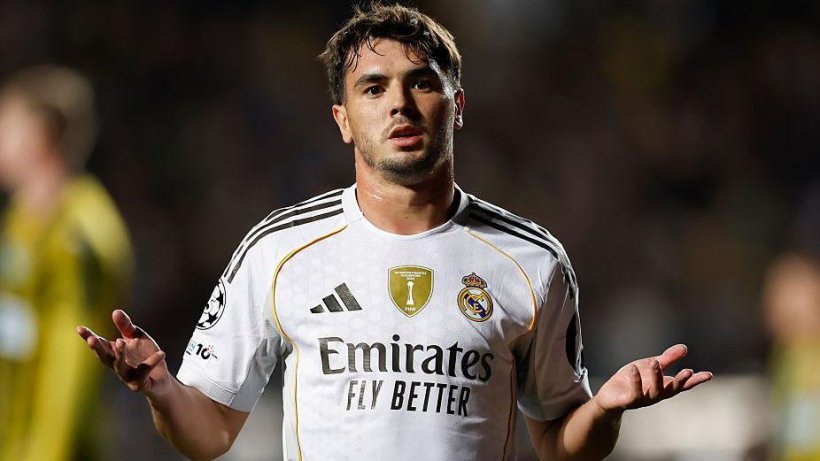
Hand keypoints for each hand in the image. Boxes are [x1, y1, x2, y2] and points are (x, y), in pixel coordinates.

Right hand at [77, 309, 169, 395]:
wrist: (162, 378)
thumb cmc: (146, 356)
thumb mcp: (137, 337)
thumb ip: (126, 326)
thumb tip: (115, 311)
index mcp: (115, 354)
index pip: (100, 345)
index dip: (89, 337)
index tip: (79, 328)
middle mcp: (118, 366)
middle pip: (105, 358)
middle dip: (98, 349)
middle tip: (92, 339)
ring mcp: (128, 377)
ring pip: (120, 367)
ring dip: (119, 354)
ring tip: (121, 341)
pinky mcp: (141, 385)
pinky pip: (144, 373)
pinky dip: (152, 362)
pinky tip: (161, 353)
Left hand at [593, 344, 711, 413]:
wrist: (610, 395)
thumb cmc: (632, 380)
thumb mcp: (650, 366)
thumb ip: (667, 358)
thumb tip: (684, 348)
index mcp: (663, 386)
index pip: (683, 384)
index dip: (696, 381)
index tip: (708, 375)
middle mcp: (656, 395)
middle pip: (672, 390)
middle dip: (680, 381)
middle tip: (688, 371)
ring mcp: (644, 399)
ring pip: (654, 392)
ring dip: (656, 377)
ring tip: (655, 362)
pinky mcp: (629, 401)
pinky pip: (635, 393)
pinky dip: (635, 381)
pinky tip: (634, 369)